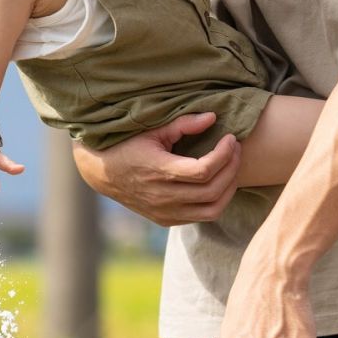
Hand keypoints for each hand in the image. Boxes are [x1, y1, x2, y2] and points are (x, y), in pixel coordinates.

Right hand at [72, 111, 241, 225]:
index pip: (204, 170)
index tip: (230, 138)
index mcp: (159, 171)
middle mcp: (163, 197)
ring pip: (212, 209)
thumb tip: (213, 117)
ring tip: (231, 167)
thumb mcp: (152, 129)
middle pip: (213, 190)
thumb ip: (183, 123)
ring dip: (229, 188)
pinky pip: (201, 216)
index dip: (224, 154)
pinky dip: (216, 200)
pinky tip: (217, 182)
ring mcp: (165, 212)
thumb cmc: (128, 145)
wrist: (102, 172)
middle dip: (232, 168)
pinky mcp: (165, 220)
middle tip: (235, 149)